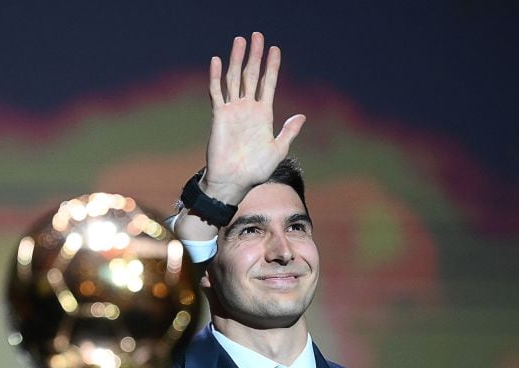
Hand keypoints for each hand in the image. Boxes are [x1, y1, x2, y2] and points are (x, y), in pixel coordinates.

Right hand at [199, 32, 305, 203]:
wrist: (234, 181)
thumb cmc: (256, 170)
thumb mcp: (278, 150)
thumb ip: (288, 131)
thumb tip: (301, 115)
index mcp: (264, 114)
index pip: (269, 83)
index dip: (272, 66)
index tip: (276, 49)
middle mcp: (248, 108)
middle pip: (252, 75)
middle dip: (255, 55)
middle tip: (257, 35)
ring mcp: (233, 110)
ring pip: (235, 78)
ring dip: (237, 59)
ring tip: (240, 40)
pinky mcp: (219, 116)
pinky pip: (217, 92)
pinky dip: (216, 76)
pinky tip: (217, 61)